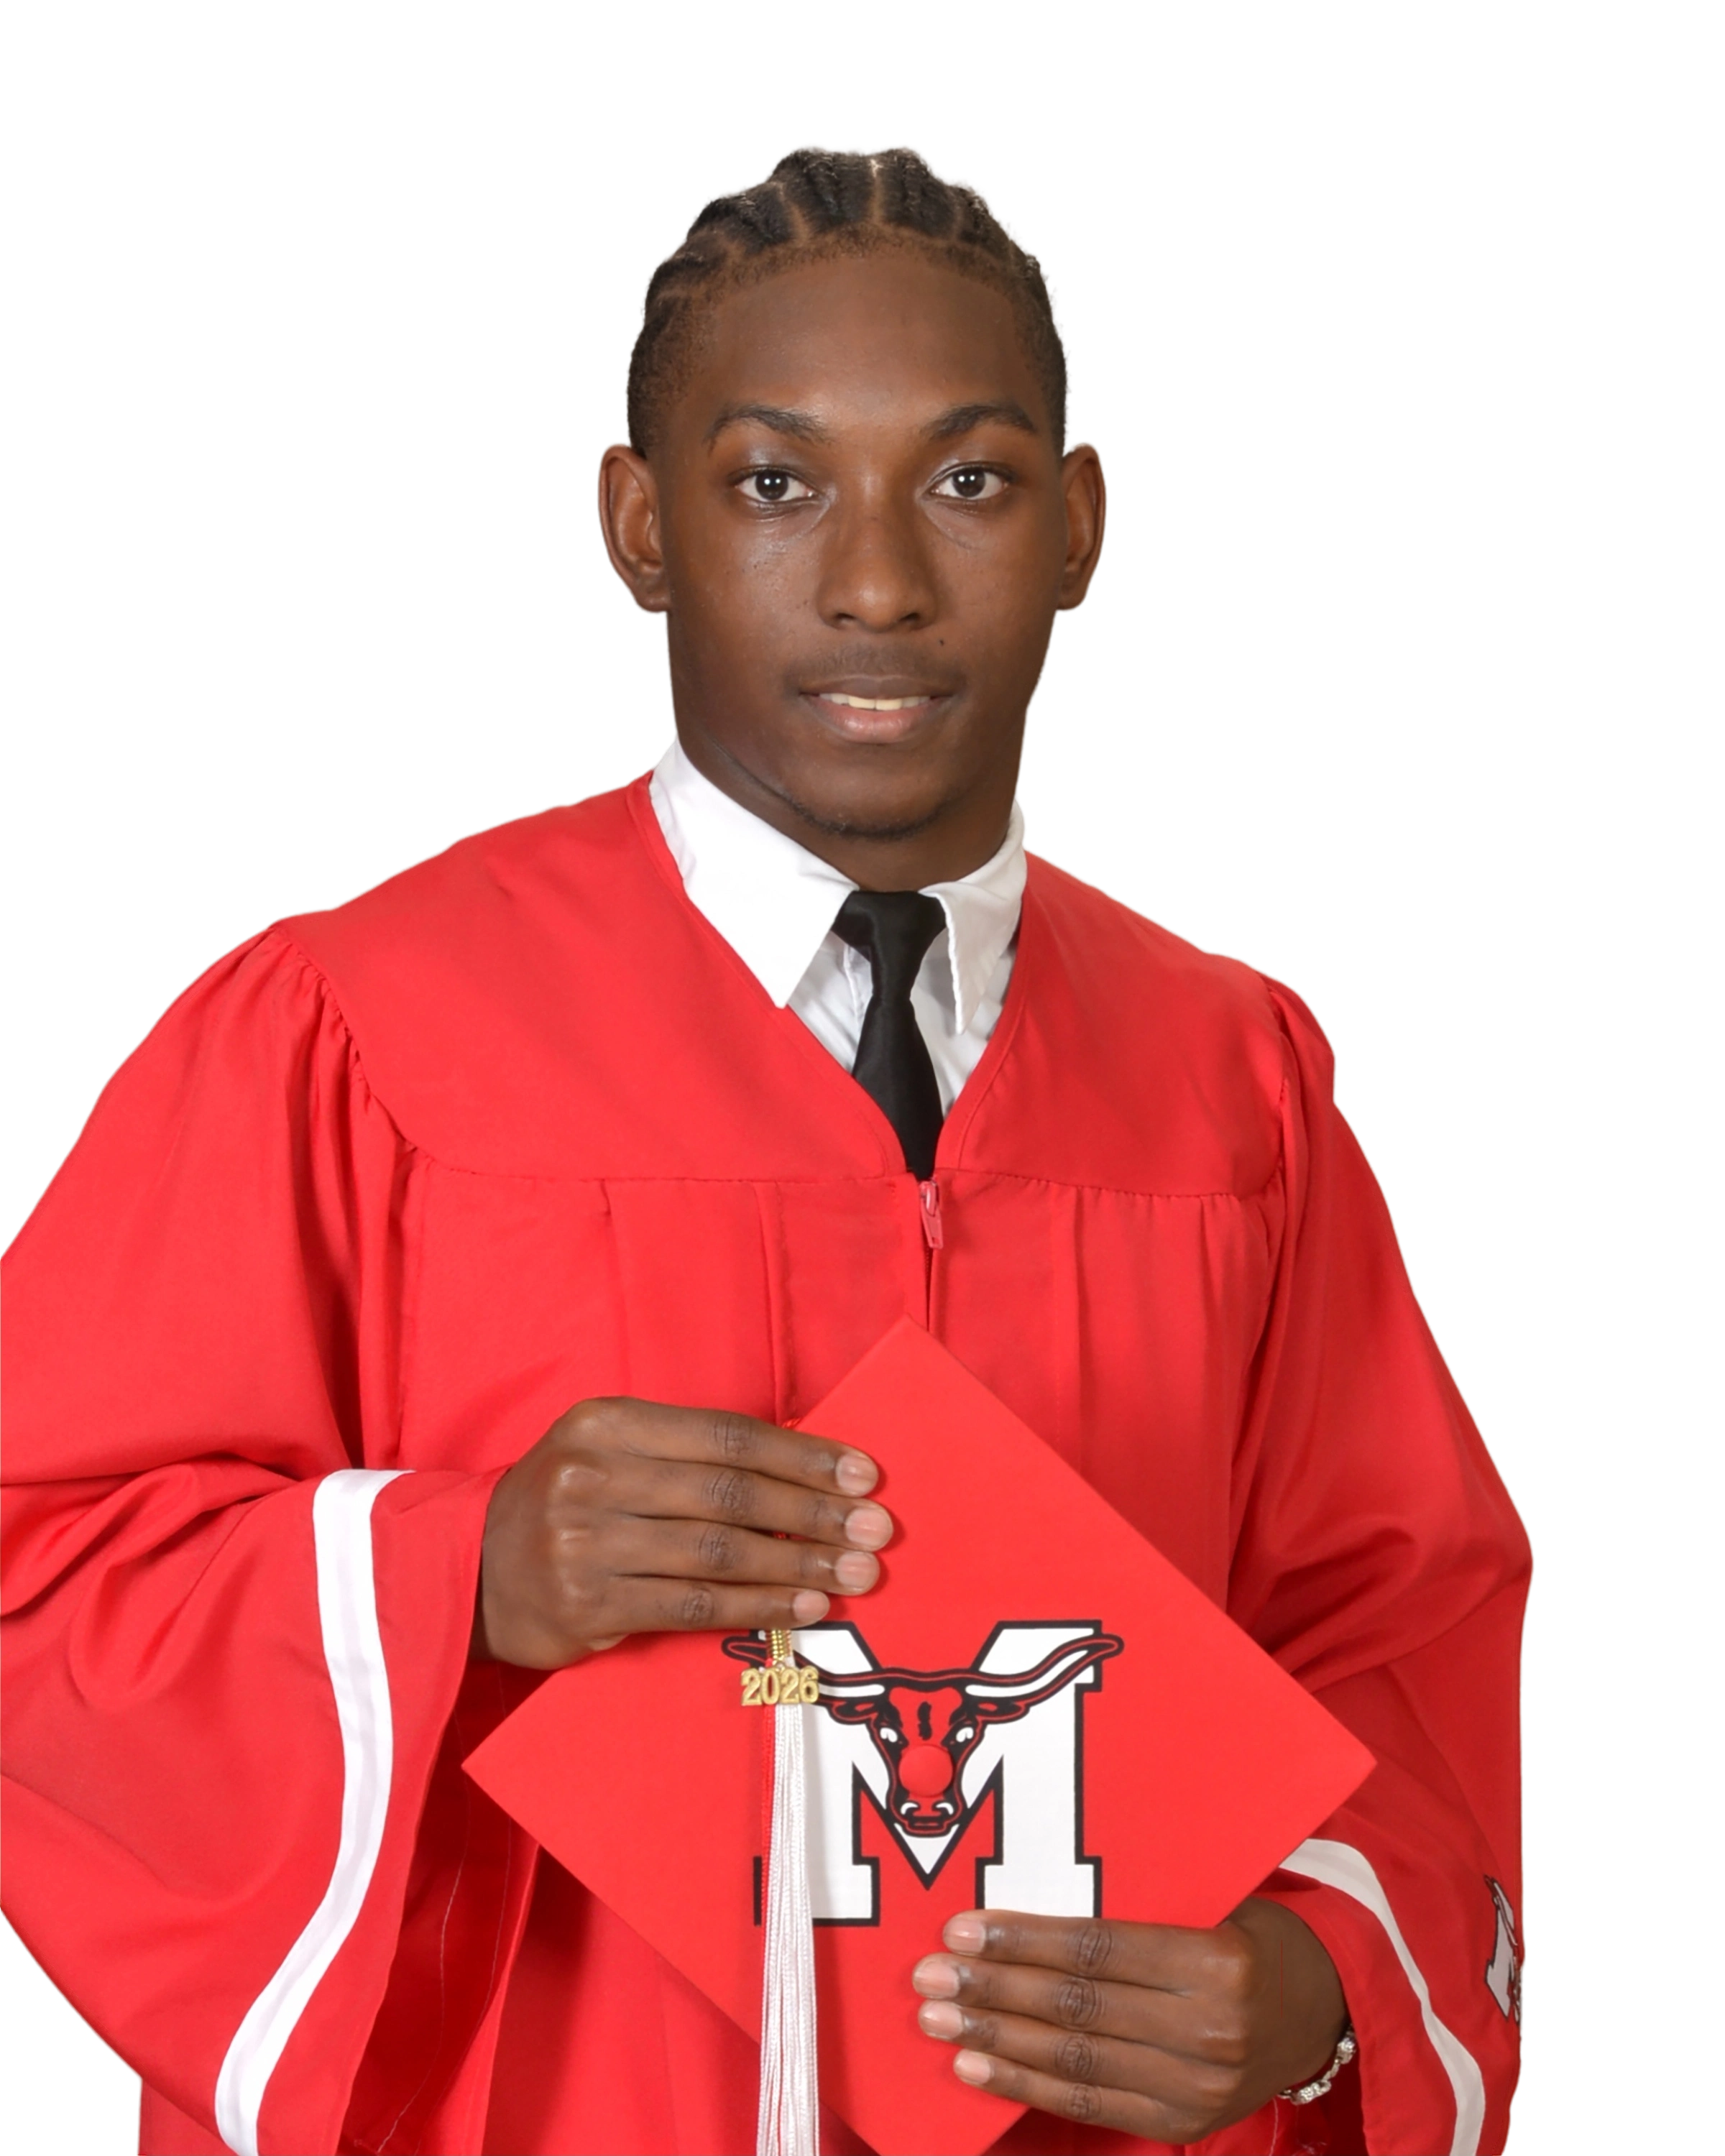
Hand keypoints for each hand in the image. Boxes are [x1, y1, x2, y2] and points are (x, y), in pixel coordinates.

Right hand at [474, 1397, 891, 1667]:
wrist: (471, 1568)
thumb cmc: (567, 1501)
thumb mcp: (611, 1450)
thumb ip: (689, 1453)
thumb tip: (802, 1470)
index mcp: (606, 1422)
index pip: (727, 1436)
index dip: (801, 1455)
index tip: (861, 1473)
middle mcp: (592, 1476)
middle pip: (730, 1494)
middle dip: (813, 1512)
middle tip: (875, 1528)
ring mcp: (586, 1544)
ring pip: (719, 1553)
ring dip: (798, 1563)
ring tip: (854, 1571)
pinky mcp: (588, 1607)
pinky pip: (694, 1606)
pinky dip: (758, 1606)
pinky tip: (803, 1605)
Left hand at [912, 1898, 1347, 2142]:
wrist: (1320, 2010)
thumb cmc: (1251, 1936)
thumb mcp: (1211, 1902)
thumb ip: (1137, 1904)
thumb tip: (1032, 1891)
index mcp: (1216, 1962)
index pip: (1100, 1950)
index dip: (1026, 1941)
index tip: (965, 1929)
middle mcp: (1208, 2030)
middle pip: (1078, 2008)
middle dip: (995, 1990)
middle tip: (932, 1975)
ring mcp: (1195, 2086)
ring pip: (1075, 2060)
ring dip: (997, 2040)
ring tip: (939, 2021)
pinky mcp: (1181, 2122)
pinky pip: (1090, 2103)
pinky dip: (1027, 2087)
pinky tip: (979, 2068)